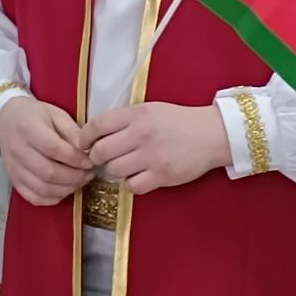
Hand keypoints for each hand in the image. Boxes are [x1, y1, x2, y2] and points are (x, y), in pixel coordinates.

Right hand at [0, 96, 93, 205]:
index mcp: (28, 127)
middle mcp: (18, 150)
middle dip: (74, 177)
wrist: (6, 121)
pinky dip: (53, 198)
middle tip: (89, 173)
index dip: (74, 158)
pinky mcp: (14, 181)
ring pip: (42, 188)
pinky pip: (35, 198)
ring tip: (81, 181)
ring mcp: (14, 168)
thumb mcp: (56, 114)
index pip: (52, 148)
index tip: (90, 161)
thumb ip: (72, 132)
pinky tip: (65, 190)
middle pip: (48, 172)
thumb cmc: (34, 116)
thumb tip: (88, 150)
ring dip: (67, 189)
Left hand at [80, 103, 230, 194]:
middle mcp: (141, 134)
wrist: (211, 134)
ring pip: (113, 170)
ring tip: (121, 167)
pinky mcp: (161, 175)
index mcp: (136, 114)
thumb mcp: (149, 109)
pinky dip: (130, 184)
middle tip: (100, 159)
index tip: (84, 144)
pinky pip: (132, 186)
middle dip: (95, 157)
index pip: (97, 125)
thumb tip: (95, 133)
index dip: (84, 137)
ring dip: (113, 171)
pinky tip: (136, 176)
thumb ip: (124, 119)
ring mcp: (151, 156)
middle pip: (100, 151)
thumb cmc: (177, 121)